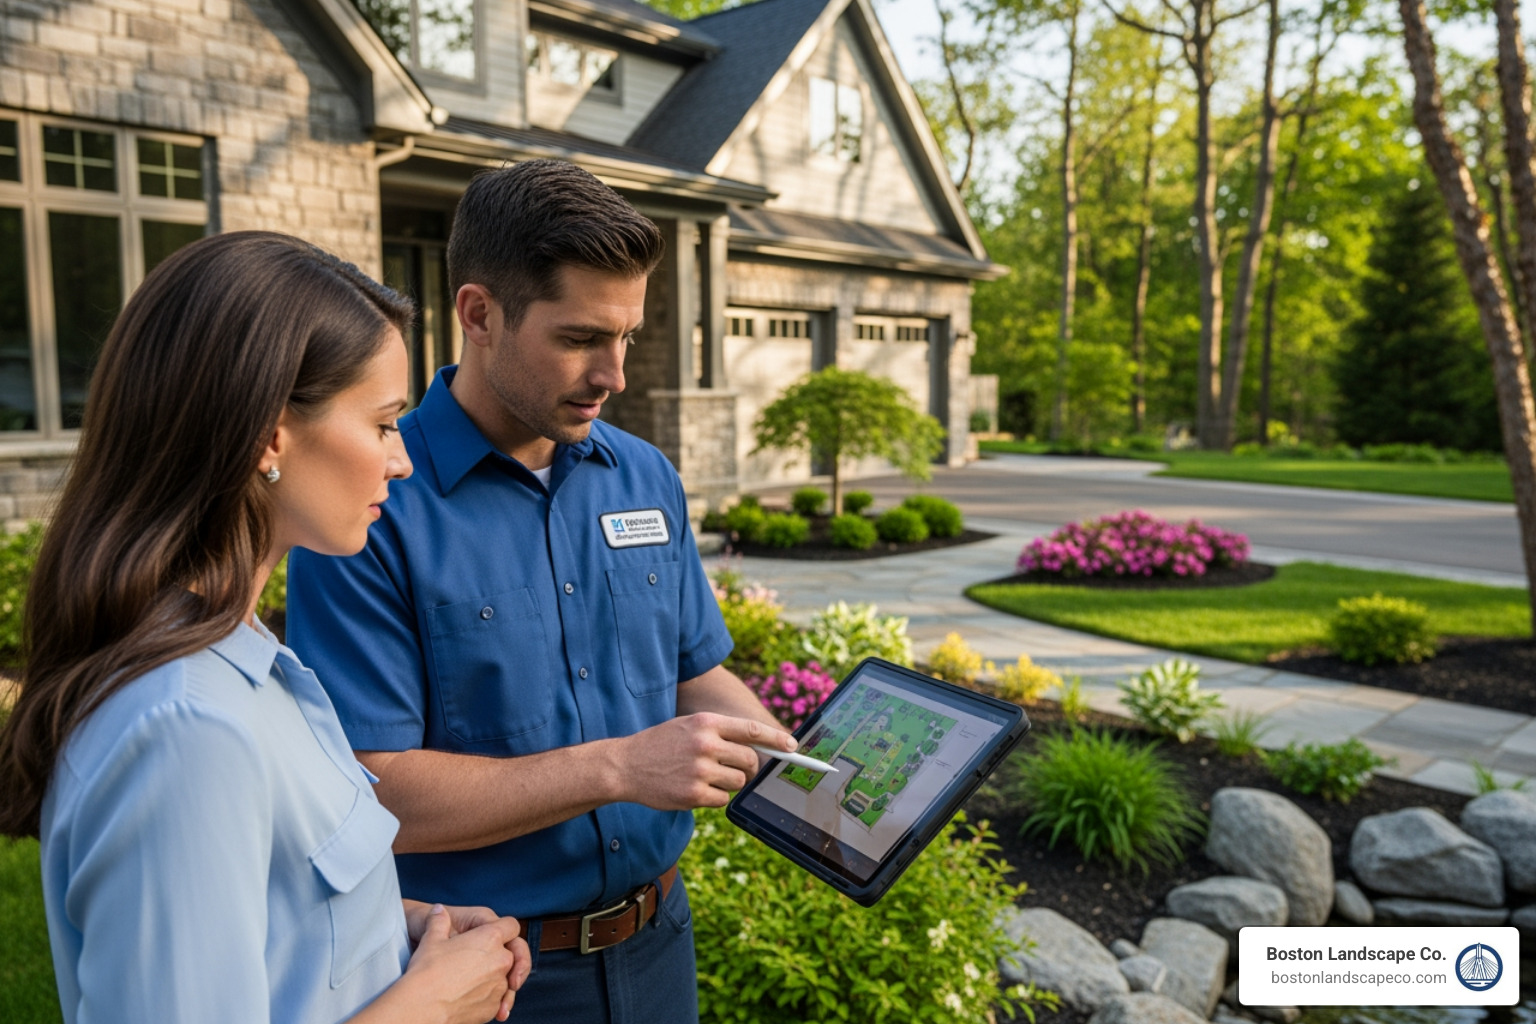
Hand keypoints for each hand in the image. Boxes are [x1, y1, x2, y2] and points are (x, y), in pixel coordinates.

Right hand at [398, 904, 525, 1023]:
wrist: (421, 1008)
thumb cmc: (426, 972)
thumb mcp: (431, 939)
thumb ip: (439, 921)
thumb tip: (438, 911)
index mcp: (490, 938)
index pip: (511, 926)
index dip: (504, 929)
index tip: (494, 935)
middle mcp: (501, 961)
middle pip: (510, 954)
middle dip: (497, 956)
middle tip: (477, 961)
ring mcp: (498, 986)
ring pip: (504, 978)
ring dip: (492, 977)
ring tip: (469, 981)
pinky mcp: (492, 1007)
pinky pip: (496, 999)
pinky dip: (486, 996)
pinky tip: (468, 995)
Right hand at [615, 713, 796, 809]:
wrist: (624, 765)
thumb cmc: (661, 745)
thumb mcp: (688, 726)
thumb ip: (720, 733)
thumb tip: (759, 748)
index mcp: (705, 723)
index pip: (751, 730)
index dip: (776, 740)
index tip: (793, 747)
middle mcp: (705, 744)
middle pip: (750, 760)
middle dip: (748, 767)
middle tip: (735, 769)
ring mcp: (699, 770)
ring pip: (738, 781)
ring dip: (729, 783)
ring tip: (706, 777)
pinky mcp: (693, 795)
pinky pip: (722, 800)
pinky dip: (715, 798)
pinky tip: (695, 790)